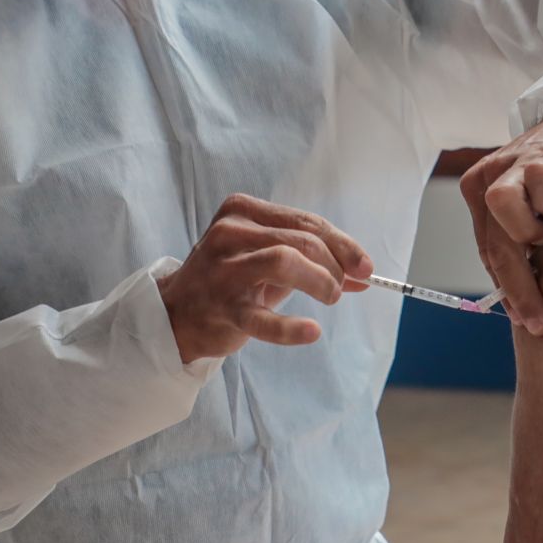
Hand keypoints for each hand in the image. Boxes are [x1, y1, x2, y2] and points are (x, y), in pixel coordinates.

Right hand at [158, 193, 373, 363]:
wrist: (177, 314)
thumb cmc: (232, 280)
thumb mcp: (271, 260)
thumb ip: (314, 260)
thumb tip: (362, 275)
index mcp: (243, 211)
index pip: (305, 221)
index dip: (342, 244)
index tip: (365, 266)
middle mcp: (229, 233)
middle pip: (300, 239)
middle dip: (334, 264)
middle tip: (342, 287)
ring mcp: (222, 270)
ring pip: (283, 261)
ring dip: (319, 281)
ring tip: (330, 298)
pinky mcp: (220, 308)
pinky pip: (261, 317)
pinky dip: (291, 327)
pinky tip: (311, 331)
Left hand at [461, 95, 542, 335]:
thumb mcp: (532, 207)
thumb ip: (522, 238)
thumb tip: (524, 295)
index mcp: (480, 194)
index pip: (488, 254)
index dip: (506, 291)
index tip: (525, 320)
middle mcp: (489, 179)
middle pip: (495, 244)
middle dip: (517, 288)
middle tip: (539, 320)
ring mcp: (514, 164)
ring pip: (500, 207)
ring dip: (525, 234)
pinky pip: (538, 186)